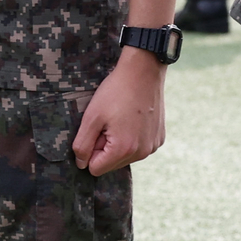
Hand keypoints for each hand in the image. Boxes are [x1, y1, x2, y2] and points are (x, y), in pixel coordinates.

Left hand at [73, 50, 166, 174]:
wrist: (143, 71)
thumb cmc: (115, 92)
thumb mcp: (92, 117)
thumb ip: (82, 144)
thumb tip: (81, 164)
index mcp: (124, 150)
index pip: (96, 168)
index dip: (90, 150)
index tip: (96, 129)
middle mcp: (141, 153)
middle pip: (111, 164)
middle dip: (105, 146)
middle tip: (108, 121)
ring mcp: (152, 146)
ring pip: (125, 156)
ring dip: (118, 142)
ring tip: (120, 118)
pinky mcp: (159, 138)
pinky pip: (139, 147)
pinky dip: (132, 136)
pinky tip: (132, 117)